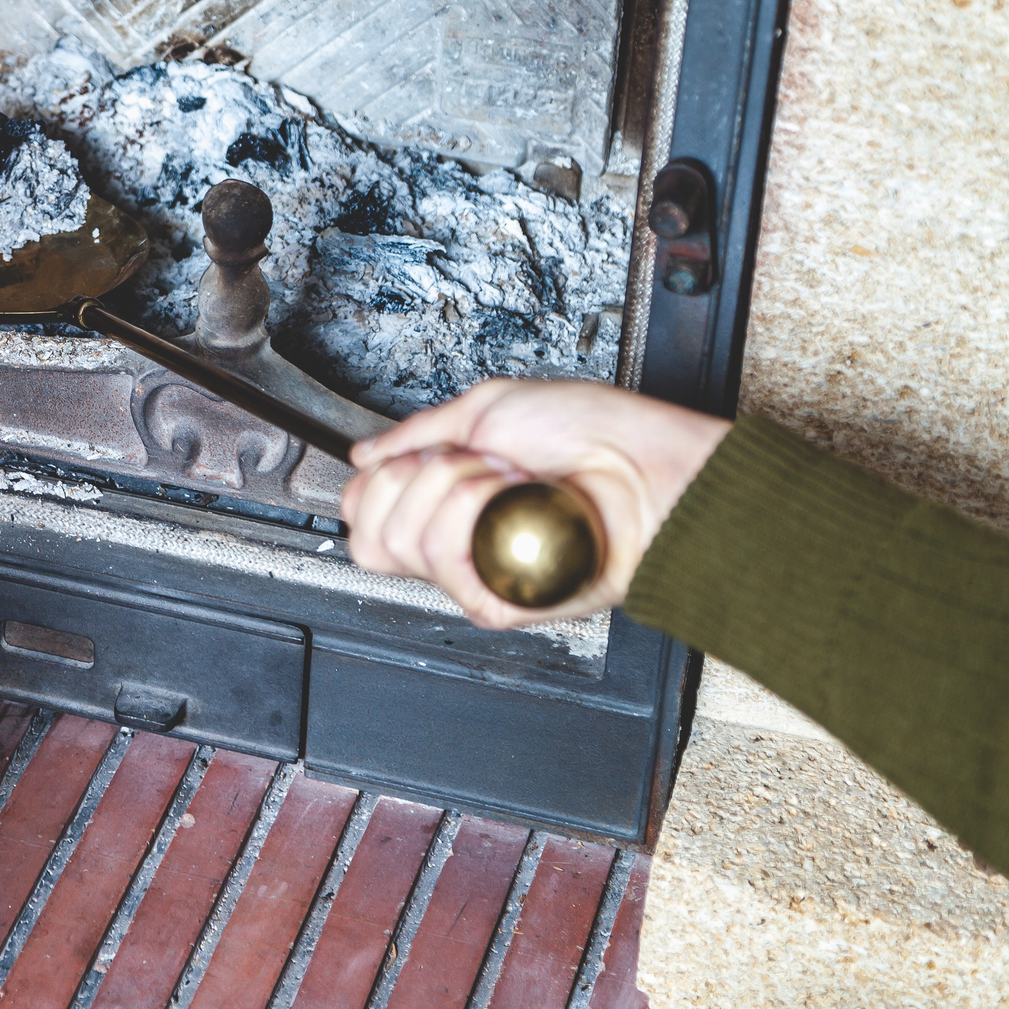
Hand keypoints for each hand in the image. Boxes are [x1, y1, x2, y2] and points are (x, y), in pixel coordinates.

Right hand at [342, 379, 730, 628]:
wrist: (645, 468)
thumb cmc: (592, 434)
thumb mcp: (487, 409)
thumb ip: (414, 434)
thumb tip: (362, 456)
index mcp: (444, 501)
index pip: (363, 510)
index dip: (379, 479)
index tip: (424, 453)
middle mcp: (453, 541)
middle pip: (368, 533)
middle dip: (414, 477)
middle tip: (474, 464)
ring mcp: (472, 572)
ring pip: (399, 543)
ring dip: (455, 488)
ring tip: (508, 480)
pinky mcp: (495, 599)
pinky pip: (443, 560)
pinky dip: (474, 513)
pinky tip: (515, 503)